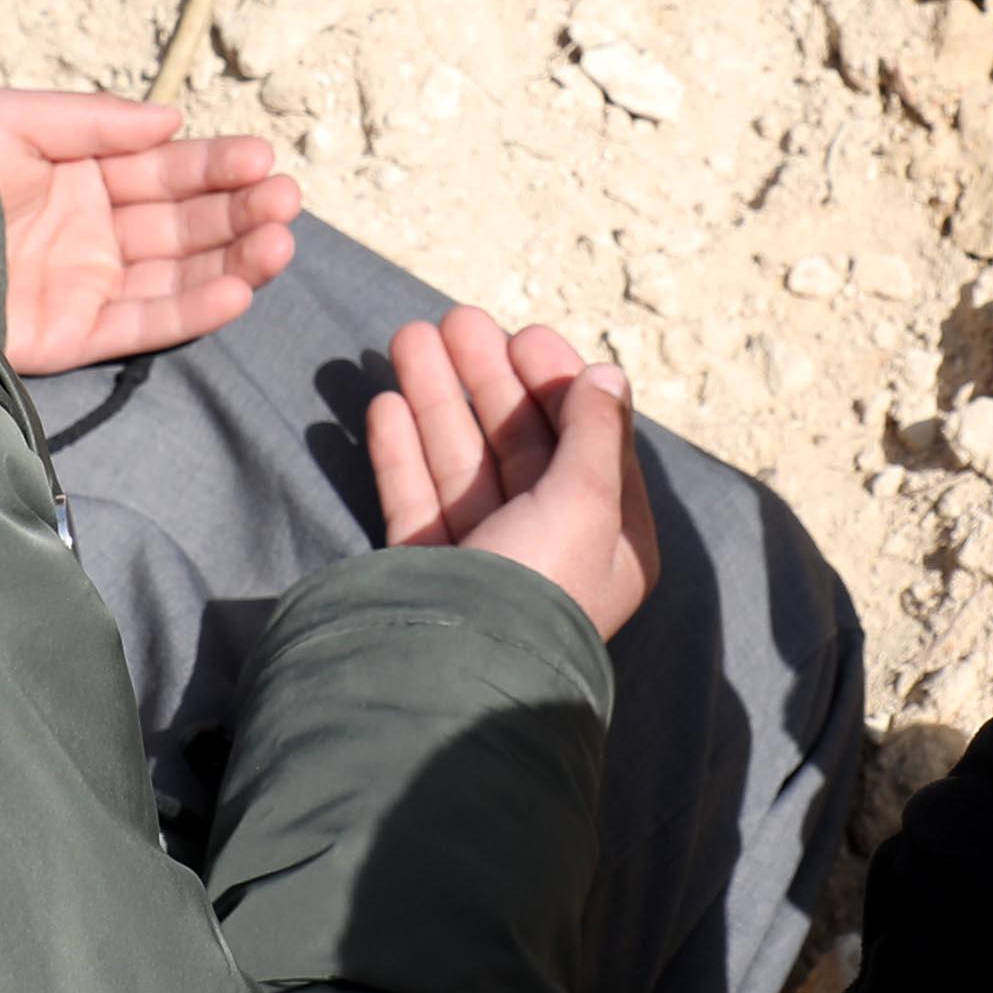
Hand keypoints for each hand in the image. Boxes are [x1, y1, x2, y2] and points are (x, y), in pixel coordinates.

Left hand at [0, 88, 300, 374]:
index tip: (263, 160)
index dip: (217, 166)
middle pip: (185, 223)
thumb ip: (95, 122)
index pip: (166, 171)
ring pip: (179, 274)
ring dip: (235, 260)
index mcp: (83, 175)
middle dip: (240, 212)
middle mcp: (94, 231)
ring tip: (280, 244)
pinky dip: (194, 310)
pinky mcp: (73, 336)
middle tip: (287, 202)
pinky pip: (146, 325)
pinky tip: (238, 289)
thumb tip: (172, 122)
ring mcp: (87, 284)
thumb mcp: (15, 120)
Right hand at [363, 306, 656, 639]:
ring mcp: (485, 559)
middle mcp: (550, 547)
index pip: (585, 444)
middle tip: (451, 320)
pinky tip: (386, 403)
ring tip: (406, 338)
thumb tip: (607, 375)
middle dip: (484, 379)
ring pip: (461, 463)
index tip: (522, 337)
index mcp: (607, 540)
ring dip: (436, 398)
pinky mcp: (429, 570)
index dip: (555, 384)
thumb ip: (594, 433)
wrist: (459, 673)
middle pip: (517, 444)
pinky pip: (417, 498)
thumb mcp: (587, 504)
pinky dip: (402, 450)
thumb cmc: (540, 587)